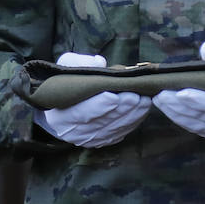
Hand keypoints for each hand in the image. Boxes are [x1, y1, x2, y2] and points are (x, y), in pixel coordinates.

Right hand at [37, 52, 152, 148]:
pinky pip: (120, 133)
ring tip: (144, 101)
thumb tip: (99, 63)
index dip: (98, 106)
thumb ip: (78, 63)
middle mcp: (73, 132)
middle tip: (136, 96)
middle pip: (101, 122)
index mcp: (60, 115)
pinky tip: (142, 110)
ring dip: (131, 116)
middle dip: (121, 109)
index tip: (114, 97)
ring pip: (114, 129)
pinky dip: (133, 122)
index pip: (81, 113)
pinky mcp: (102, 141)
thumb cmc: (66, 82)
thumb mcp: (65, 67)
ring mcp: (88, 139)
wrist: (63, 103)